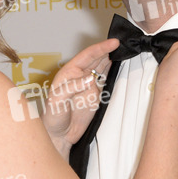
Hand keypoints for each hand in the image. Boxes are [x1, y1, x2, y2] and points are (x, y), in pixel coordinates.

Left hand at [41, 38, 118, 157]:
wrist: (59, 135)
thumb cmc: (52, 117)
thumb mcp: (57, 101)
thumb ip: (72, 88)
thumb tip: (89, 78)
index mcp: (69, 73)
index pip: (87, 56)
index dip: (101, 48)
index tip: (113, 43)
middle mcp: (80, 76)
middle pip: (97, 58)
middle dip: (109, 49)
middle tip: (124, 43)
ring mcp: (89, 85)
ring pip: (103, 67)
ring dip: (113, 59)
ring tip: (125, 50)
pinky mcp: (96, 95)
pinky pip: (107, 80)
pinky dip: (114, 73)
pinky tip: (121, 67)